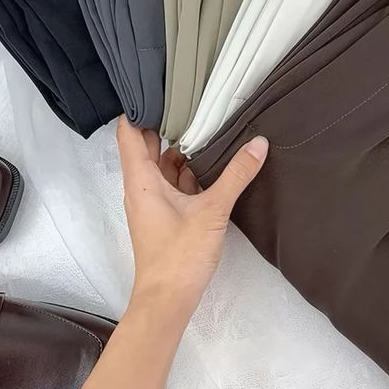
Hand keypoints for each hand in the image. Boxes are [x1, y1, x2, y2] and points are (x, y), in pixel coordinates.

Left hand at [116, 115, 268, 321]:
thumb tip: (259, 143)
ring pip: (163, 166)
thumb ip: (236, 174)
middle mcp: (142, 187)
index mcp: (141, 181)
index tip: (156, 87)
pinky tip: (211, 161)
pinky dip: (188, 171)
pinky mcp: (166, 215)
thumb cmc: (180, 254)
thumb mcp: (213, 210)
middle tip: (189, 99)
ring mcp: (153, 202)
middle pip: (146, 146)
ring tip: (205, 123)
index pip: (129, 134)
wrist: (168, 300)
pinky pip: (174, 183)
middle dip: (164, 124)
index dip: (138, 108)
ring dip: (180, 148)